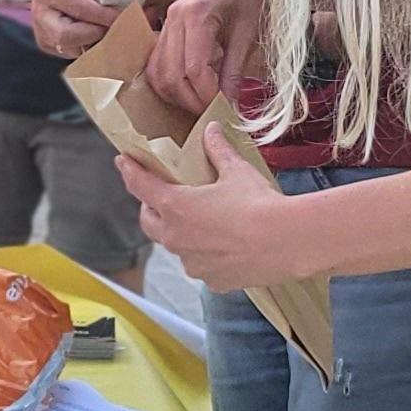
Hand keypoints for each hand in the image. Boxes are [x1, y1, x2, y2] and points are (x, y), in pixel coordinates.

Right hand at [28, 0, 116, 56]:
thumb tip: (115, 1)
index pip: (78, 9)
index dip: (103, 15)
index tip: (123, 15)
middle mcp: (39, 13)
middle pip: (68, 36)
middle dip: (95, 33)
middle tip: (115, 24)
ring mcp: (41, 32)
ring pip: (73, 48)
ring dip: (94, 40)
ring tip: (105, 24)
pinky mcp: (47, 44)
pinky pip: (73, 52)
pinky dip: (89, 44)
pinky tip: (95, 29)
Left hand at [120, 134, 299, 293]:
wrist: (288, 242)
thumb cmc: (259, 204)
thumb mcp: (236, 171)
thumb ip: (218, 151)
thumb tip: (211, 130)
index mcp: (176, 206)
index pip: (140, 186)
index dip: (129, 172)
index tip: (122, 163)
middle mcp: (177, 238)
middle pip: (149, 222)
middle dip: (150, 208)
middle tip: (161, 197)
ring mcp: (192, 263)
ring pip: (176, 246)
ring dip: (179, 234)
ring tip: (198, 223)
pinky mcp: (212, 280)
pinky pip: (200, 266)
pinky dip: (205, 256)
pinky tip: (223, 247)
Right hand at [144, 0, 258, 115]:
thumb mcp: (249, 33)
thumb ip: (236, 71)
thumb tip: (229, 108)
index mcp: (197, 12)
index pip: (195, 68)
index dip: (208, 95)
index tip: (225, 110)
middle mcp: (175, 16)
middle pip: (170, 75)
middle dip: (191, 101)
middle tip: (214, 114)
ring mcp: (167, 21)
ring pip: (158, 73)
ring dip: (178, 96)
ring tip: (204, 104)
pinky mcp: (167, 28)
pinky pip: (157, 65)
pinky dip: (170, 83)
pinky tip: (192, 90)